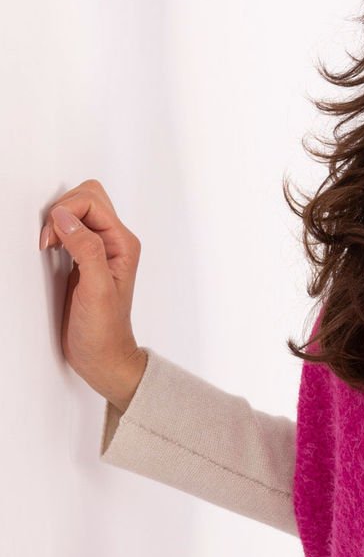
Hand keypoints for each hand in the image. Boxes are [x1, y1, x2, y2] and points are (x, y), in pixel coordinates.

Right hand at [39, 179, 146, 405]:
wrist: (103, 357)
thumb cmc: (104, 332)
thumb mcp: (96, 290)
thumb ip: (85, 250)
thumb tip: (65, 217)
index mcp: (123, 244)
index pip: (93, 202)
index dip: (66, 212)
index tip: (51, 238)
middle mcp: (113, 243)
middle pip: (87, 199)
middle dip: (61, 210)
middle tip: (49, 239)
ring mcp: (98, 249)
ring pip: (77, 211)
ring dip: (57, 221)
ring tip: (48, 245)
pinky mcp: (83, 259)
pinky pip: (68, 229)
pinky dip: (55, 232)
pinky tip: (50, 249)